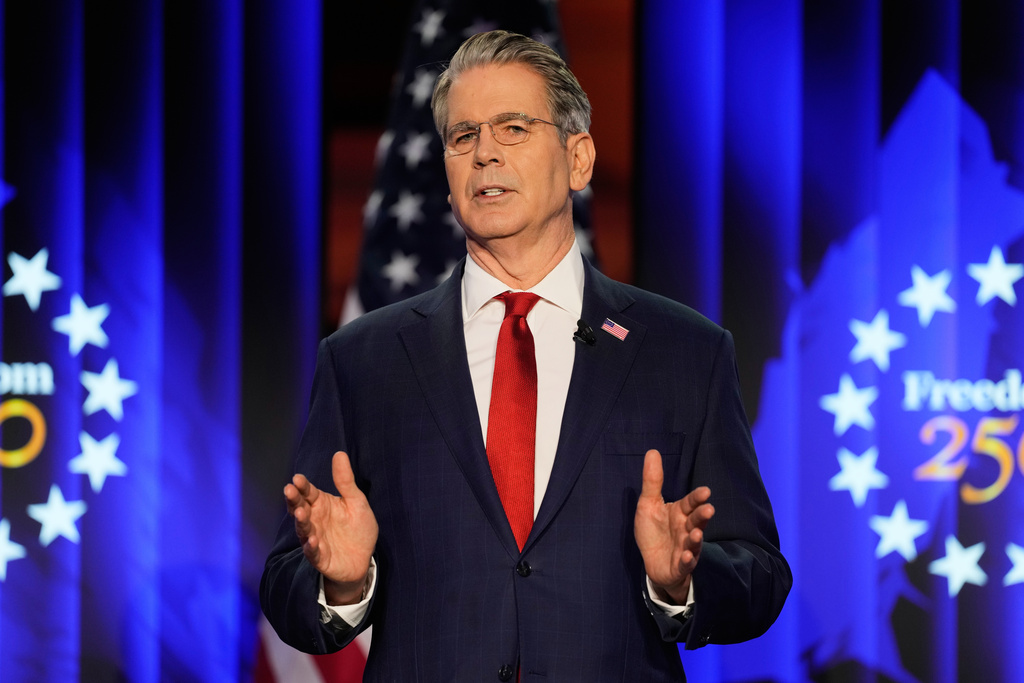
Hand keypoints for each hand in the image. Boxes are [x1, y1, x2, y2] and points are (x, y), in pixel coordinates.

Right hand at [284, 451, 377, 604]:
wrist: (363, 559)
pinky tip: (312, 541)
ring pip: (303, 529)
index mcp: (321, 504)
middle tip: (289, 490)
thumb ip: (346, 481)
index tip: (297, 478)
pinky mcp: (319, 557)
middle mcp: (314, 520)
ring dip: (301, 522)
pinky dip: (311, 547)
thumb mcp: (356, 501)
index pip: (308, 492)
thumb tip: (339, 453)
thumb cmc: (357, 528)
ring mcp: (314, 538)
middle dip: (294, 500)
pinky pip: (312, 552)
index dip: (302, 485)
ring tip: (300, 514)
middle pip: (300, 508)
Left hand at [634, 449, 714, 604]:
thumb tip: (652, 451)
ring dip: (696, 539)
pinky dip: (686, 560)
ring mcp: (685, 548)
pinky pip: (685, 563)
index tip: (706, 491)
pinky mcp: (680, 565)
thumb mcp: (648, 504)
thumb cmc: (654, 531)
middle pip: (696, 521)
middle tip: (709, 509)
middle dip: (702, 516)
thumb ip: (653, 481)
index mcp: (679, 513)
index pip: (690, 503)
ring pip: (693, 543)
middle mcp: (686, 529)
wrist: (654, 563)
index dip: (697, 498)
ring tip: (697, 535)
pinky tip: (686, 556)